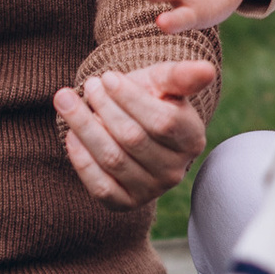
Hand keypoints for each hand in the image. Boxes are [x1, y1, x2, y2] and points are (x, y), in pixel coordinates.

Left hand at [54, 52, 216, 207]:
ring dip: (84, 127)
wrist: (131, 126)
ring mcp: (151, 190)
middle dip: (104, 108)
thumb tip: (207, 70)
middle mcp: (175, 170)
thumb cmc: (150, 98)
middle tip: (88, 86)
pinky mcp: (125, 203)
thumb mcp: (164, 82)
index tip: (107, 77)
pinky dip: (81, 159)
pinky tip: (71, 135)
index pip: (162, 121)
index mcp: (191, 139)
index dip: (130, 98)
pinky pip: (100, 186)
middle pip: (133, 139)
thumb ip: (182, 75)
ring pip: (113, 159)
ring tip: (67, 101)